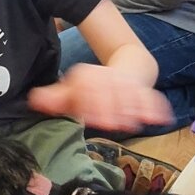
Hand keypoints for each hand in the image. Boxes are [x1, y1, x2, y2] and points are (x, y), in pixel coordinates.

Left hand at [28, 63, 172, 133]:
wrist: (123, 69)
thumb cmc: (91, 88)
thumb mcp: (70, 92)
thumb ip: (54, 99)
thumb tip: (34, 100)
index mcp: (87, 77)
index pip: (88, 88)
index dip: (91, 104)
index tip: (93, 120)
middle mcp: (107, 77)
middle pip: (110, 92)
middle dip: (112, 108)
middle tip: (113, 125)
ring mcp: (126, 82)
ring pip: (130, 95)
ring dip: (133, 109)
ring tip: (134, 123)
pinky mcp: (142, 88)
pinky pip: (150, 96)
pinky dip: (156, 107)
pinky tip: (160, 119)